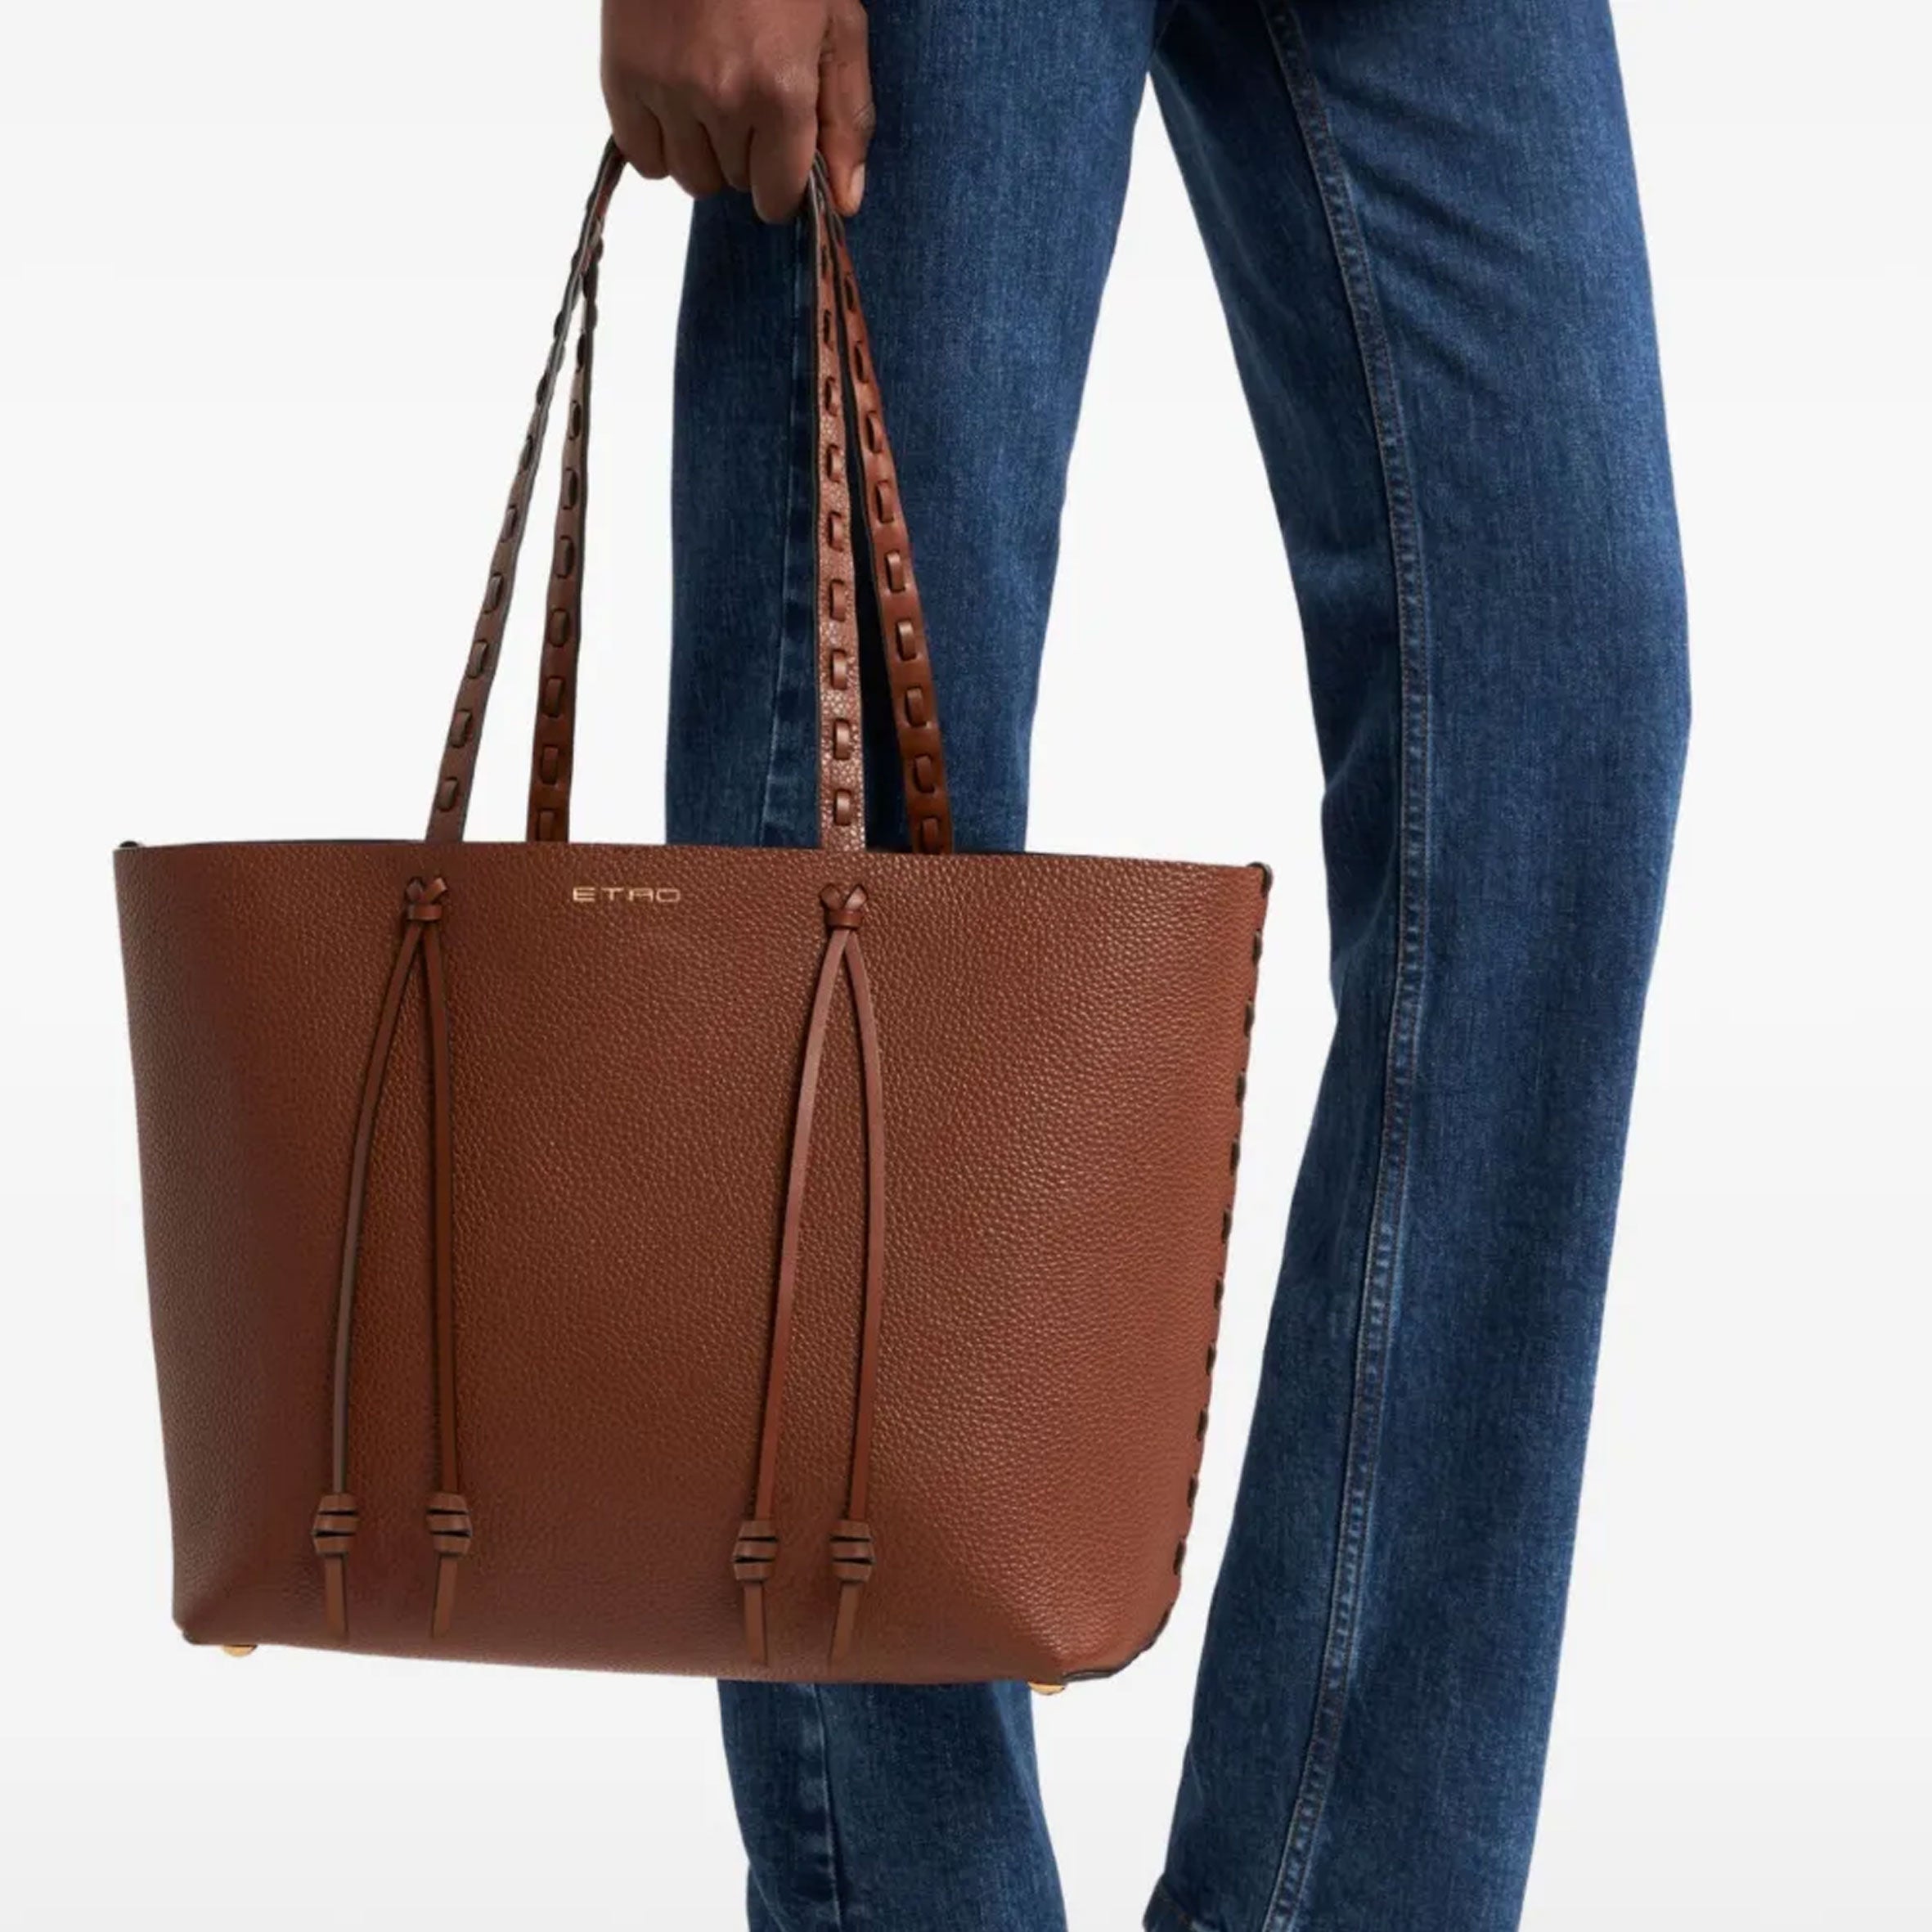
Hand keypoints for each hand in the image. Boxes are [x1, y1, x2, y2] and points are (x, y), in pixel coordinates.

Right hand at [601, 0, 872, 221]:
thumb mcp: (838, 29)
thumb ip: (846, 119)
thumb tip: (845, 202)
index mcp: (781, 91)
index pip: (776, 198)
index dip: (783, 184)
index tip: (782, 154)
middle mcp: (722, 100)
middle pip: (733, 184)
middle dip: (746, 156)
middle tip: (748, 97)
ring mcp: (667, 90)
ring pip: (689, 178)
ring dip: (704, 154)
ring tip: (712, 97)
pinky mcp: (623, 76)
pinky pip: (643, 158)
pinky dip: (660, 144)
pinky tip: (676, 105)